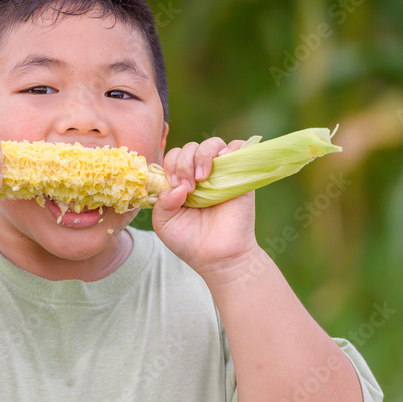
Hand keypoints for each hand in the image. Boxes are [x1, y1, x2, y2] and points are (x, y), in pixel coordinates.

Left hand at [152, 137, 258, 274]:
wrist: (218, 257)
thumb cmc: (190, 242)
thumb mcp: (163, 223)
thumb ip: (161, 202)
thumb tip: (177, 187)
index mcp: (181, 182)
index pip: (174, 157)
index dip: (171, 166)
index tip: (174, 185)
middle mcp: (201, 175)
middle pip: (190, 148)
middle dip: (183, 163)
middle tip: (188, 188)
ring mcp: (221, 174)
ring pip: (212, 144)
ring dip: (202, 155)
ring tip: (201, 178)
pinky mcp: (241, 176)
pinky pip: (240, 147)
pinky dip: (231, 149)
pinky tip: (219, 167)